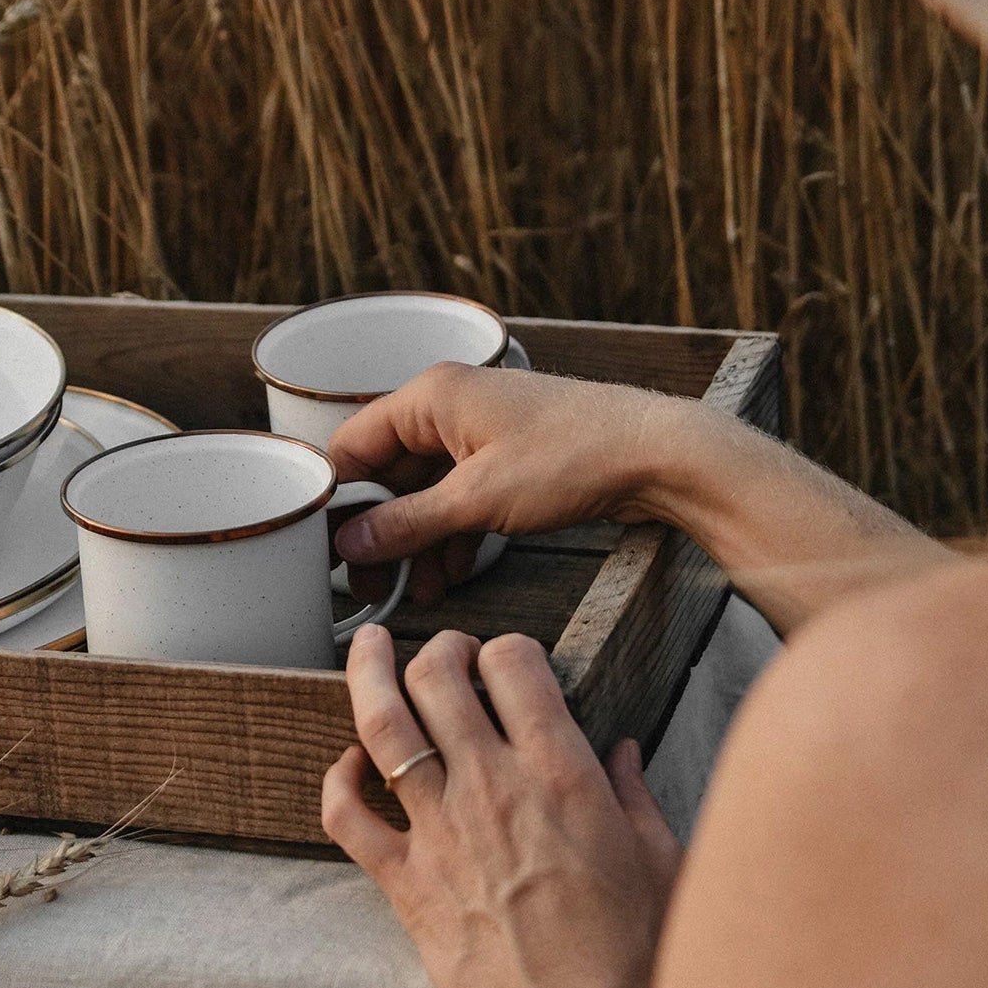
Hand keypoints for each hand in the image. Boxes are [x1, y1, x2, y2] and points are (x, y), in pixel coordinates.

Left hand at [322, 627, 680, 987]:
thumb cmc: (633, 960)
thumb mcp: (661, 862)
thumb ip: (635, 795)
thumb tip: (624, 752)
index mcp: (559, 772)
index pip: (513, 663)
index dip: (508, 648)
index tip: (509, 659)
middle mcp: (491, 787)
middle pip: (437, 676)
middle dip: (439, 649)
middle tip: (446, 652)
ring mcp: (441, 831)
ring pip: (382, 726)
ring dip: (368, 675)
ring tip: (369, 648)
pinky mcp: (407, 883)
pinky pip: (348, 817)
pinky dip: (338, 780)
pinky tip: (348, 762)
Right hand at [330, 365, 692, 603]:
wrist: (659, 455)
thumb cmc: (573, 456)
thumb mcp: (478, 500)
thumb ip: (408, 524)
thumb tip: (352, 542)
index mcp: (431, 397)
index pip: (354, 445)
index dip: (337, 499)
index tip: (329, 549)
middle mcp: (450, 406)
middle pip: (388, 471)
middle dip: (380, 530)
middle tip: (369, 582)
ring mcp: (481, 432)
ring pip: (425, 490)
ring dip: (416, 540)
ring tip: (413, 590)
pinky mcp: (509, 458)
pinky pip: (460, 497)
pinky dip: (451, 534)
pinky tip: (451, 575)